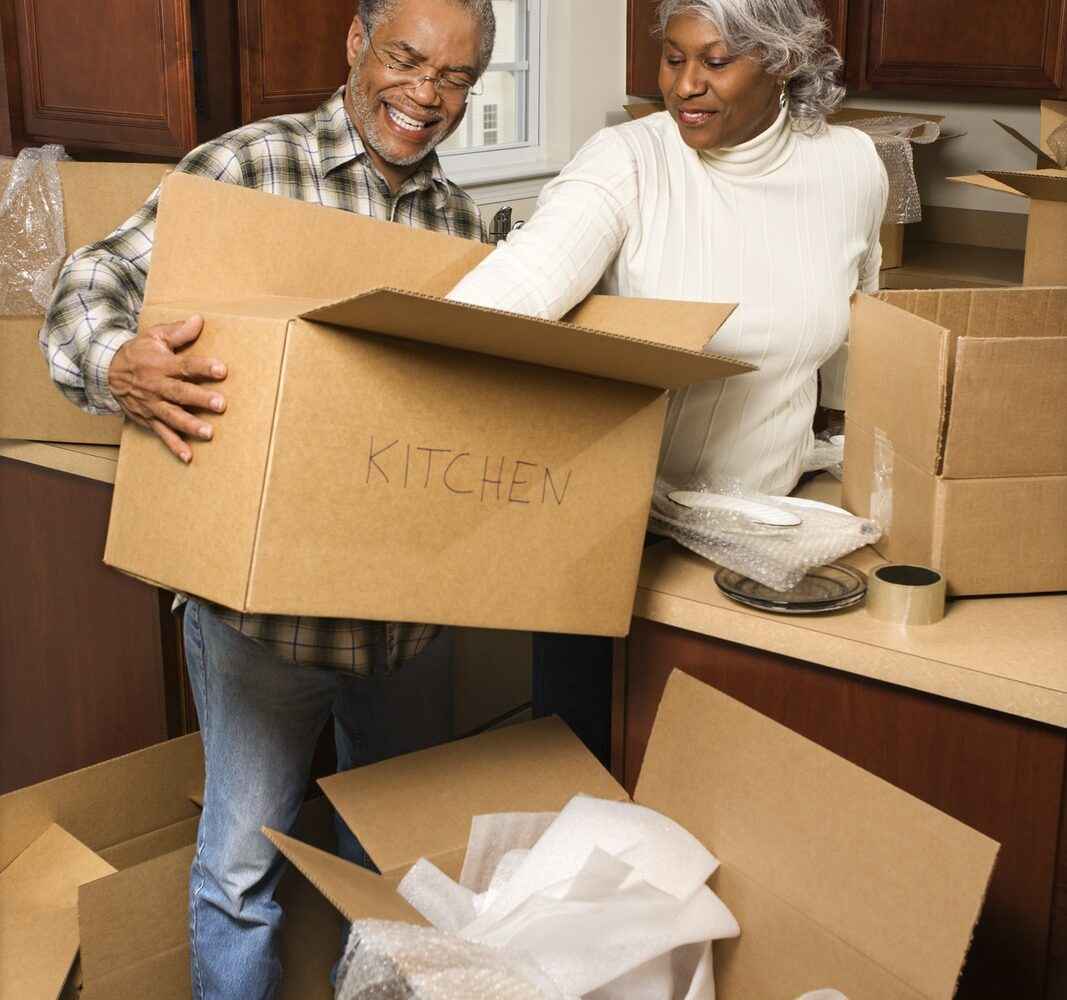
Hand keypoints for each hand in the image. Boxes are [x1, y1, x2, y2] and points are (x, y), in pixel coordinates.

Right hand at [108, 315, 226, 463]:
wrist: (106, 372)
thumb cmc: (137, 353)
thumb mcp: (154, 336)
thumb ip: (178, 331)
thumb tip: (199, 320)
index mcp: (161, 365)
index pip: (185, 366)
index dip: (203, 367)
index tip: (221, 369)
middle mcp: (156, 387)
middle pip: (180, 393)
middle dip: (200, 399)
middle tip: (221, 404)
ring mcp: (152, 405)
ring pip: (172, 416)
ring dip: (190, 426)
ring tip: (209, 433)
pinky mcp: (148, 419)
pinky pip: (162, 434)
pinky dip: (175, 446)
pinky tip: (188, 456)